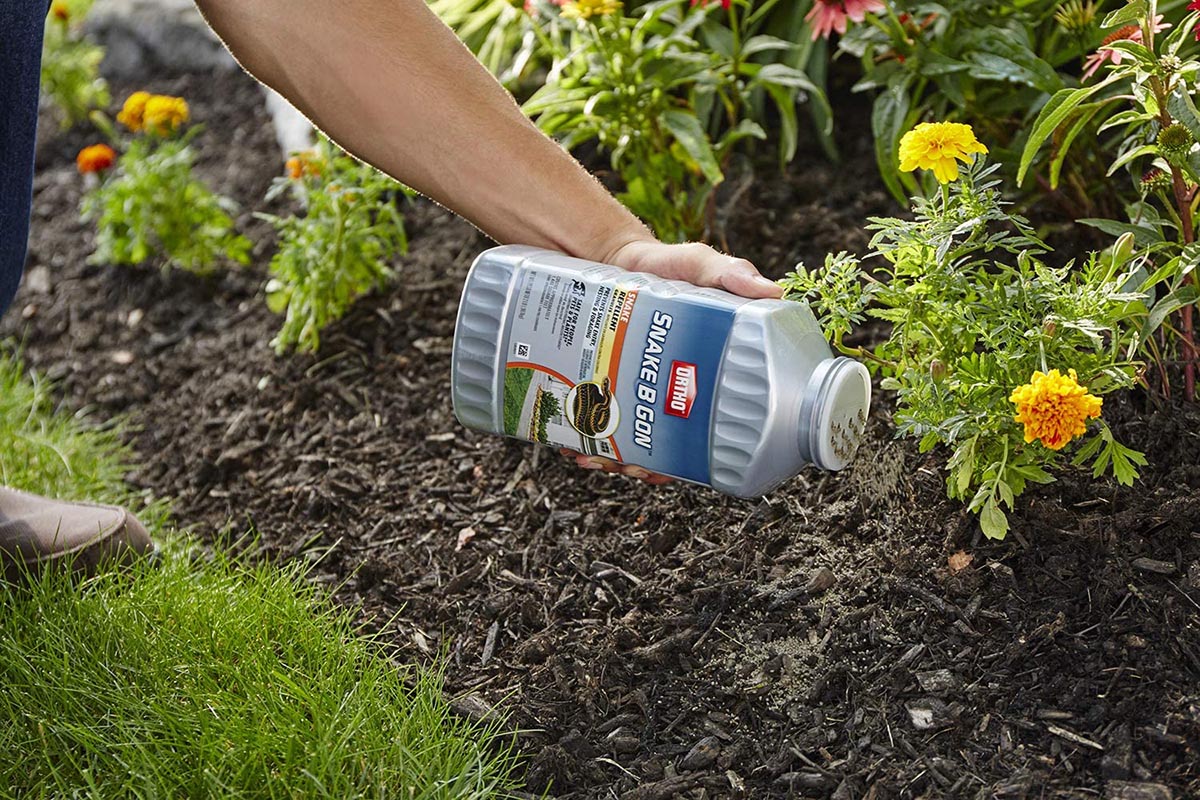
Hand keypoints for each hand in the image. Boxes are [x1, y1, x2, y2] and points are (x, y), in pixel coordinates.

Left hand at [562, 237, 781, 481]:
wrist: (608, 254)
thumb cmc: (664, 264)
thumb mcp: (697, 265)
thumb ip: (728, 274)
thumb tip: (771, 293)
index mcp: (696, 377)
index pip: (701, 431)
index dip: (686, 460)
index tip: (666, 467)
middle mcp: (664, 390)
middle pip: (659, 446)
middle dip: (640, 465)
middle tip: (625, 465)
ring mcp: (628, 388)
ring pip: (620, 440)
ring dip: (605, 458)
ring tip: (589, 457)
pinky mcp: (595, 380)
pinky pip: (587, 419)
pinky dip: (576, 435)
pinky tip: (565, 441)